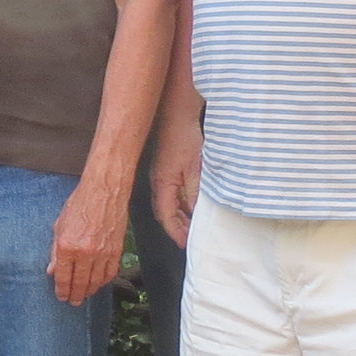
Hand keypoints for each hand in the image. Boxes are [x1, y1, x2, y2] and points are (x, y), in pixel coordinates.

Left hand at [49, 176, 128, 306]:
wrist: (105, 191)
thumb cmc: (80, 203)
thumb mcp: (60, 225)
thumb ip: (55, 251)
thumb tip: (52, 270)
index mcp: (67, 246)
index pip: (64, 277)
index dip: (62, 290)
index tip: (61, 297)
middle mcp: (85, 253)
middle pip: (80, 283)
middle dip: (76, 295)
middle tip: (73, 302)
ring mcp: (103, 253)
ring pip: (96, 281)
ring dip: (89, 291)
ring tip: (85, 295)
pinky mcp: (116, 250)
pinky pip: (110, 273)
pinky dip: (103, 281)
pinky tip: (99, 283)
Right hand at [151, 108, 202, 247]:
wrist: (178, 111)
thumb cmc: (184, 136)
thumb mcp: (194, 168)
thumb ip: (195, 192)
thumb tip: (197, 213)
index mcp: (162, 184)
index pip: (165, 216)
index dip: (175, 232)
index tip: (185, 243)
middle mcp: (158, 182)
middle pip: (165, 212)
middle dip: (177, 227)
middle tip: (191, 238)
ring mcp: (162, 174)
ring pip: (169, 202)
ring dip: (180, 215)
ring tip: (194, 225)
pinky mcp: (168, 167)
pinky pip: (173, 192)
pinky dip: (182, 202)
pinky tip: (193, 203)